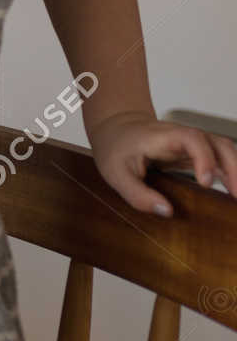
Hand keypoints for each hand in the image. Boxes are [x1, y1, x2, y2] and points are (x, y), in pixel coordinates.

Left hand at [88, 110, 236, 215]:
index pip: (193, 139)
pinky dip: (232, 175)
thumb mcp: (115, 173)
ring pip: (226, 151)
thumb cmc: (116, 148)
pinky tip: (234, 194)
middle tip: (236, 196)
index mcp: (164, 137)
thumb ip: (137, 193)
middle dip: (233, 168)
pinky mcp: (197, 154)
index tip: (206, 182)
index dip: (203, 158)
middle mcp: (185, 137)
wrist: (118, 129)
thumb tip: (166, 211)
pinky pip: (222, 161)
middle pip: (219, 144)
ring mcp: (194, 145)